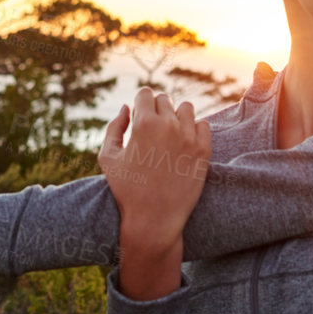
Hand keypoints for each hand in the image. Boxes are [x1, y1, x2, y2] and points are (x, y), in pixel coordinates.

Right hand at [99, 87, 212, 267]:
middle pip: (165, 100)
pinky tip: (184, 144)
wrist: (153, 220)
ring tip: (170, 135)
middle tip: (152, 132)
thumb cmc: (126, 190)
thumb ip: (114, 128)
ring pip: (186, 108)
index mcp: (143, 124)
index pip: (146, 93)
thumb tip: (127, 108)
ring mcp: (189, 138)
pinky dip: (194, 130)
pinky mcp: (204, 152)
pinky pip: (203, 125)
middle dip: (157, 110)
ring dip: (177, 116)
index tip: (140, 117)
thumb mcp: (108, 158)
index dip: (141, 103)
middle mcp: (168, 126)